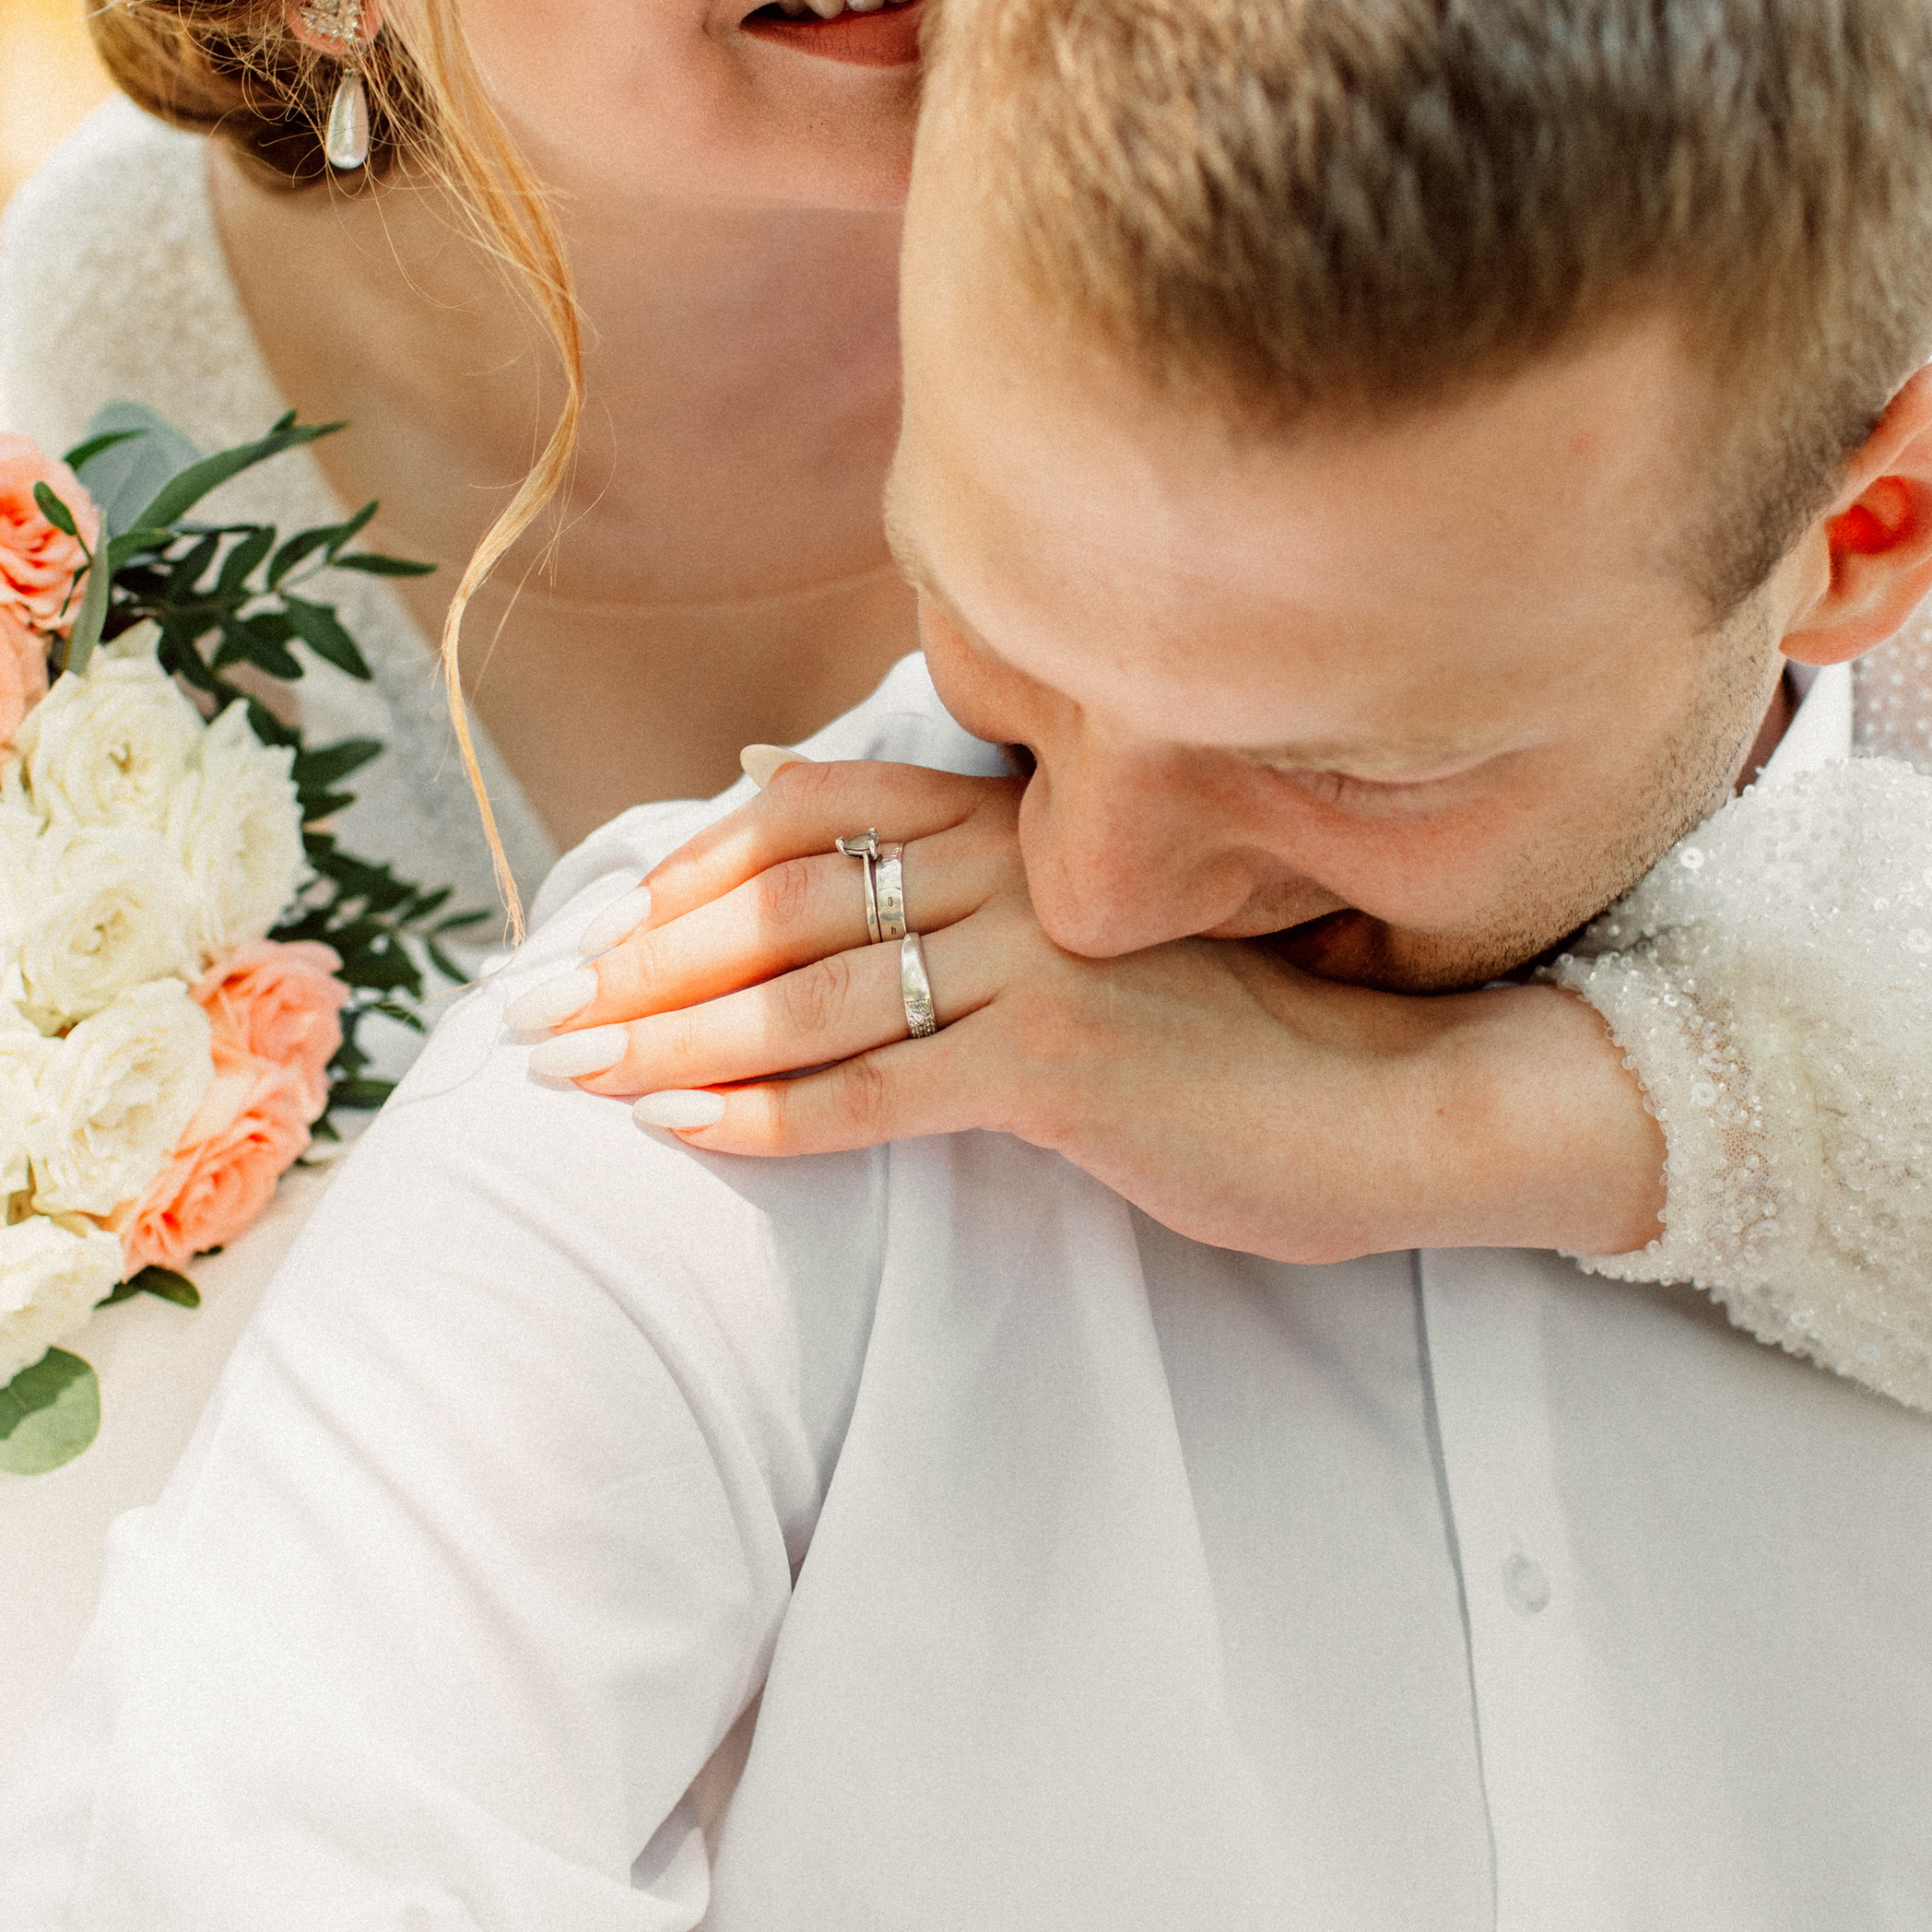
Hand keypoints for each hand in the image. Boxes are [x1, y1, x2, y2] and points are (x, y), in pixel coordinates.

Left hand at [506, 759, 1666, 1265]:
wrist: (1400, 1102)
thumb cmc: (1249, 1033)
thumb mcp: (1113, 934)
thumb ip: (990, 888)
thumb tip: (834, 828)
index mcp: (1029, 824)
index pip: (817, 809)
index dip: (690, 862)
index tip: (594, 921)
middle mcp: (1023, 867)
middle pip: (781, 895)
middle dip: (640, 955)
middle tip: (531, 1008)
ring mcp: (1043, 958)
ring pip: (807, 988)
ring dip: (668, 1033)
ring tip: (567, 1072)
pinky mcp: (1061, 1062)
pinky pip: (876, 1086)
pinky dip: (763, 1107)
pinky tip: (678, 1123)